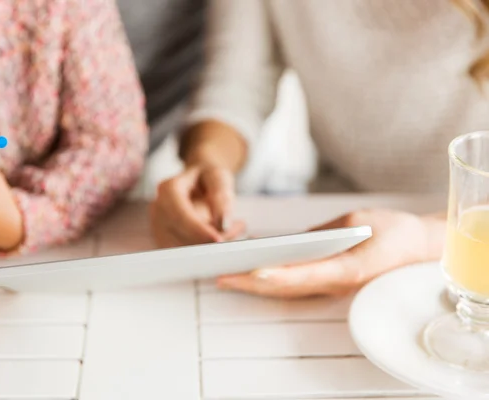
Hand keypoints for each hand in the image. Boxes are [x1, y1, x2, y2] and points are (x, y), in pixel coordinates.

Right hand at [150, 165, 244, 247]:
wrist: (197, 181)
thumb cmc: (207, 177)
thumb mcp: (218, 177)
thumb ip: (221, 195)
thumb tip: (222, 223)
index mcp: (168, 190)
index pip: (179, 216)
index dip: (198, 231)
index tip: (219, 240)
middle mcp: (158, 210)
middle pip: (180, 236)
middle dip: (210, 239)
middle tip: (238, 227)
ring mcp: (158, 228)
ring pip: (183, 249)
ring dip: (210, 245)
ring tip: (232, 228)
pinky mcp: (165, 242)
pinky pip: (185, 254)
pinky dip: (205, 249)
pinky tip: (220, 235)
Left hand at [217, 208, 445, 297]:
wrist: (416, 246)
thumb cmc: (390, 230)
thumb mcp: (355, 221)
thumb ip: (321, 234)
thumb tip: (287, 244)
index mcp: (348, 268)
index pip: (306, 274)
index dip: (279, 275)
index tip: (253, 272)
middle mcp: (336, 281)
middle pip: (288, 286)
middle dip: (252, 283)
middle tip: (220, 277)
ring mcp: (332, 285)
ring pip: (287, 289)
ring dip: (254, 285)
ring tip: (224, 277)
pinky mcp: (328, 280)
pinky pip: (294, 284)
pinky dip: (269, 281)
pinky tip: (247, 273)